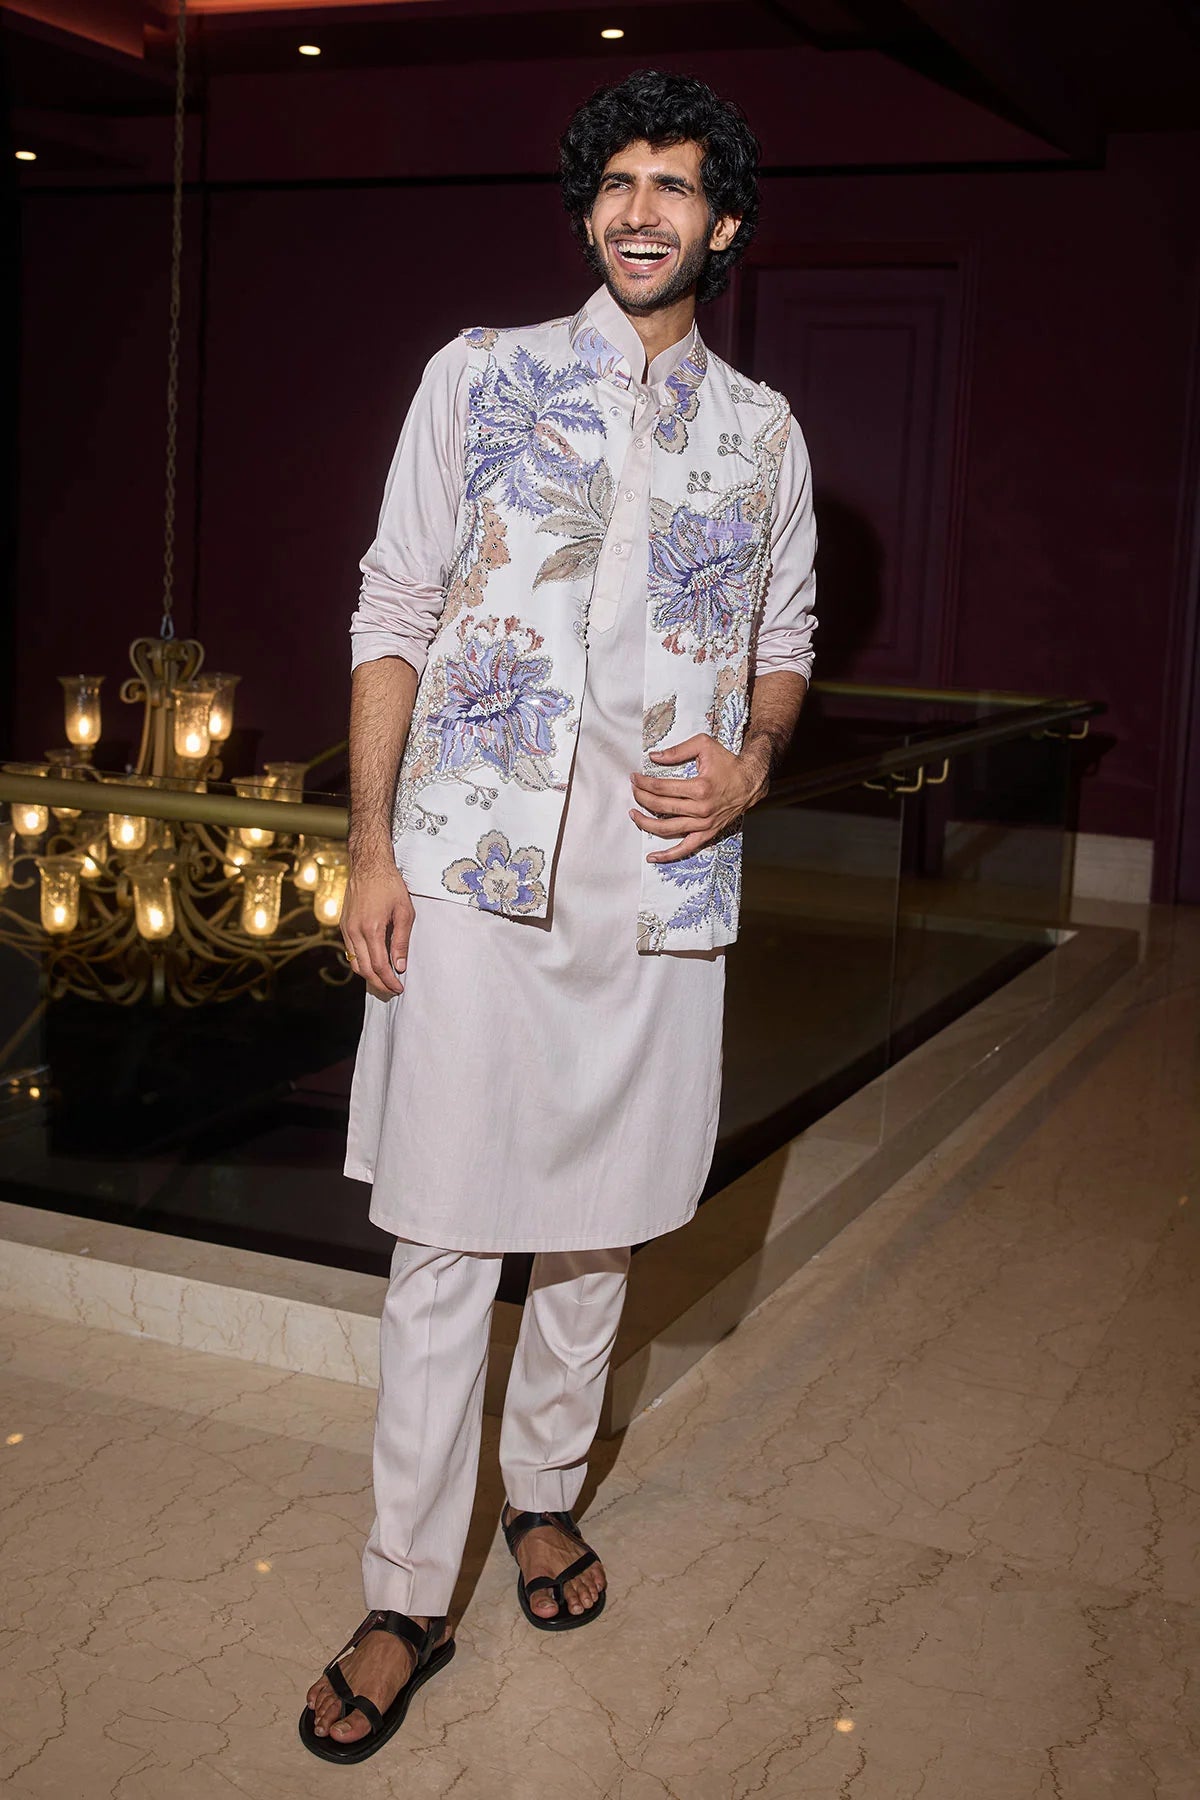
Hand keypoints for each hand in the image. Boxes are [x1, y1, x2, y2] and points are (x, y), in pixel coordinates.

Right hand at [341, 860, 413, 998]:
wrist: (369, 865)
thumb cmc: (389, 885)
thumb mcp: (404, 912)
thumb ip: (401, 941)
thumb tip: (399, 966)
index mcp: (372, 929)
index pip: (380, 966)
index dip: (389, 981)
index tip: (399, 988)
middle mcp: (355, 931)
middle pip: (365, 969)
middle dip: (379, 984)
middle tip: (392, 990)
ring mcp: (347, 928)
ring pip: (355, 963)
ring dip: (368, 976)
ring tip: (383, 982)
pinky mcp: (344, 925)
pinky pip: (350, 951)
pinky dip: (361, 962)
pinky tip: (373, 965)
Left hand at [628, 733, 769, 863]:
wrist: (751, 781)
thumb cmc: (728, 762)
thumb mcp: (704, 745)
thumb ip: (678, 750)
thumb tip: (654, 757)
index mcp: (699, 787)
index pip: (661, 788)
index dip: (643, 783)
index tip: (634, 778)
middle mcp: (701, 809)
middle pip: (661, 806)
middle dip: (641, 798)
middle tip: (633, 790)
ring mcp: (704, 824)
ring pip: (667, 829)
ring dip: (646, 823)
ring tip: (633, 815)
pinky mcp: (708, 833)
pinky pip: (686, 848)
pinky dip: (668, 855)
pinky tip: (652, 857)